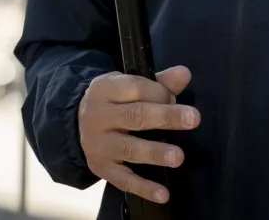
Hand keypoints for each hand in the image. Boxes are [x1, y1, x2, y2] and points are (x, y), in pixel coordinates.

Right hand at [78, 66, 199, 203]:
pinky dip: (143, 187)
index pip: (137, 88)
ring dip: (155, 152)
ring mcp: (97, 144)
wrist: (76, 122)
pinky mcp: (100, 167)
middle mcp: (97, 116)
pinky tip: (163, 193)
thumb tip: (184, 74)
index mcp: (105, 89)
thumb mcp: (129, 84)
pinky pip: (123, 179)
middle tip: (192, 119)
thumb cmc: (113, 100)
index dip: (161, 93)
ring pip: (128, 148)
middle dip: (166, 117)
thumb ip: (159, 81)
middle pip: (135, 116)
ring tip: (178, 157)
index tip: (176, 98)